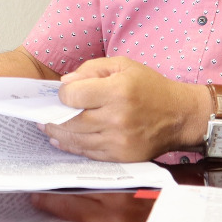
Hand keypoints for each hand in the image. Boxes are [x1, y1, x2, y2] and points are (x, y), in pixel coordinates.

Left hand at [45, 57, 206, 161]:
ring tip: (48, 128)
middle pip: (70, 121)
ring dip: (58, 135)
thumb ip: (91, 69)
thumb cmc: (150, 87)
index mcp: (117, 91)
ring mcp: (120, 140)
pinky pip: (90, 154)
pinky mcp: (123, 156)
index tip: (64, 93)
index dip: (62, 94)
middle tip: (41, 117)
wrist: (180, 115)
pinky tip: (64, 140)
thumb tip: (65, 83)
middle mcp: (118, 118)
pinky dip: (74, 147)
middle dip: (52, 118)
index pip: (72, 96)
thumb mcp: (122, 65)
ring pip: (77, 141)